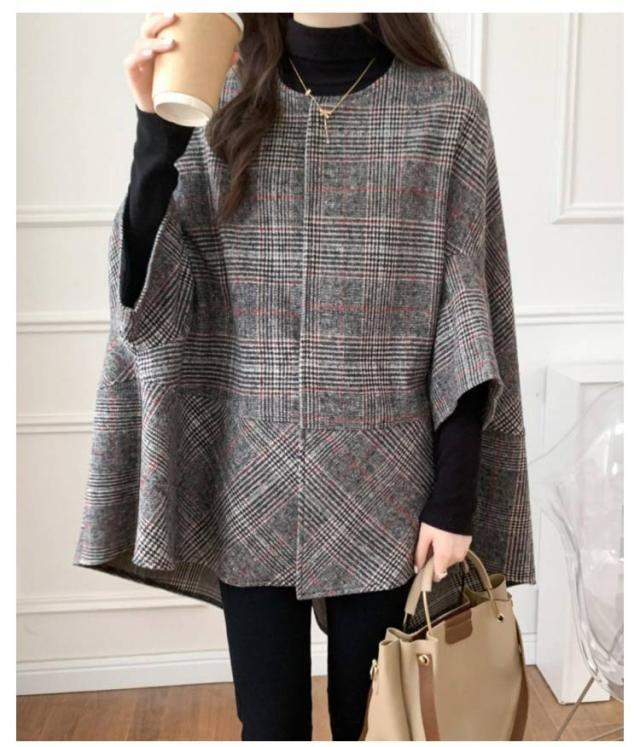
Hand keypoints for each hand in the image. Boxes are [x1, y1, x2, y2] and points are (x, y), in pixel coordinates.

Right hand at [123, 13, 238, 113]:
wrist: (161, 111)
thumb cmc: (176, 86)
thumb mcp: (193, 73)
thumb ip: (213, 63)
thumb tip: (235, 54)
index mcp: (159, 40)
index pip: (158, 20)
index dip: (161, 10)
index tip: (176, 4)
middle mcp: (147, 46)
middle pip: (149, 26)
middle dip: (161, 19)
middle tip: (175, 15)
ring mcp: (138, 59)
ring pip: (142, 42)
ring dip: (155, 40)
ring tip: (171, 43)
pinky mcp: (133, 74)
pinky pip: (132, 62)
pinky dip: (139, 57)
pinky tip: (149, 55)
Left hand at [413, 521, 471, 581]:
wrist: (454, 504)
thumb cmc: (436, 519)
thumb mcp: (424, 536)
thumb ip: (420, 554)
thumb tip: (416, 569)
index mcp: (444, 556)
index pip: (438, 575)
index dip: (430, 574)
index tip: (424, 568)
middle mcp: (456, 557)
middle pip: (444, 566)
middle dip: (437, 560)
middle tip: (430, 546)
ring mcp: (464, 550)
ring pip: (451, 559)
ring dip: (445, 554)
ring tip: (439, 539)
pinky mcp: (468, 544)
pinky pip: (458, 551)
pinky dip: (452, 548)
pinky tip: (447, 537)